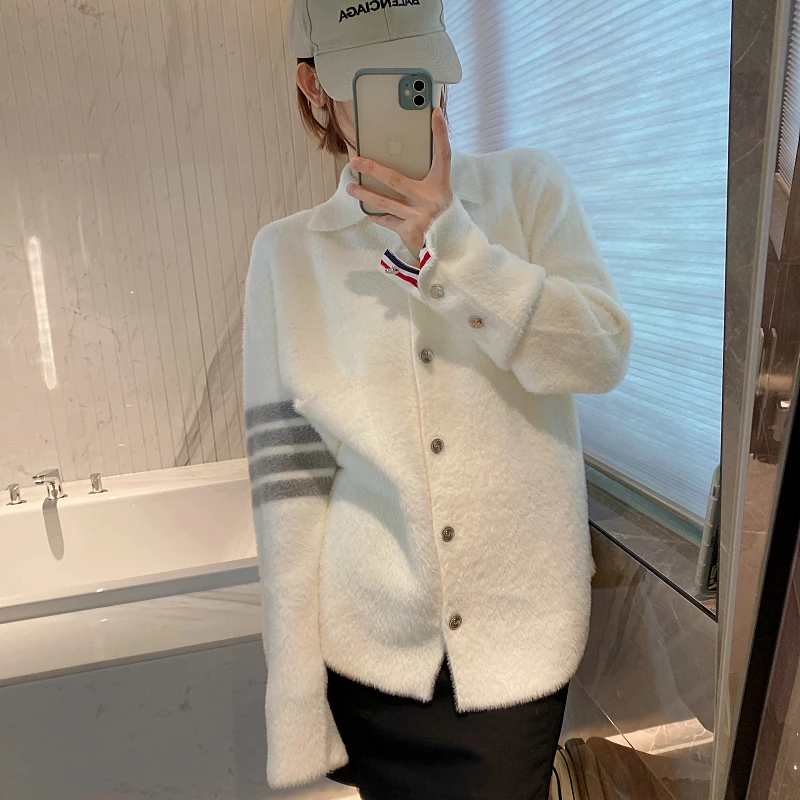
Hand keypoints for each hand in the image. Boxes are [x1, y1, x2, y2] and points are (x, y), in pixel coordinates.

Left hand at [346, 107, 452, 257]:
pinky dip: (376, 215)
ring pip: (384, 202)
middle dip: (373, 168)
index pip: (443, 154)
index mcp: (441, 186)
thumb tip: (402, 167)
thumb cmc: (442, 218)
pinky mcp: (409, 231)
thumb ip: (425, 183)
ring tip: (350, 186)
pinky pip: (386, 219)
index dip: (440, 133)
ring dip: (364, 194)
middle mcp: (430, 199)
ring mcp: (418, 216)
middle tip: (355, 159)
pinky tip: (366, 210)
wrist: (449, 249)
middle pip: (395, 179)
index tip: (435, 113)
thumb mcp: (440, 197)